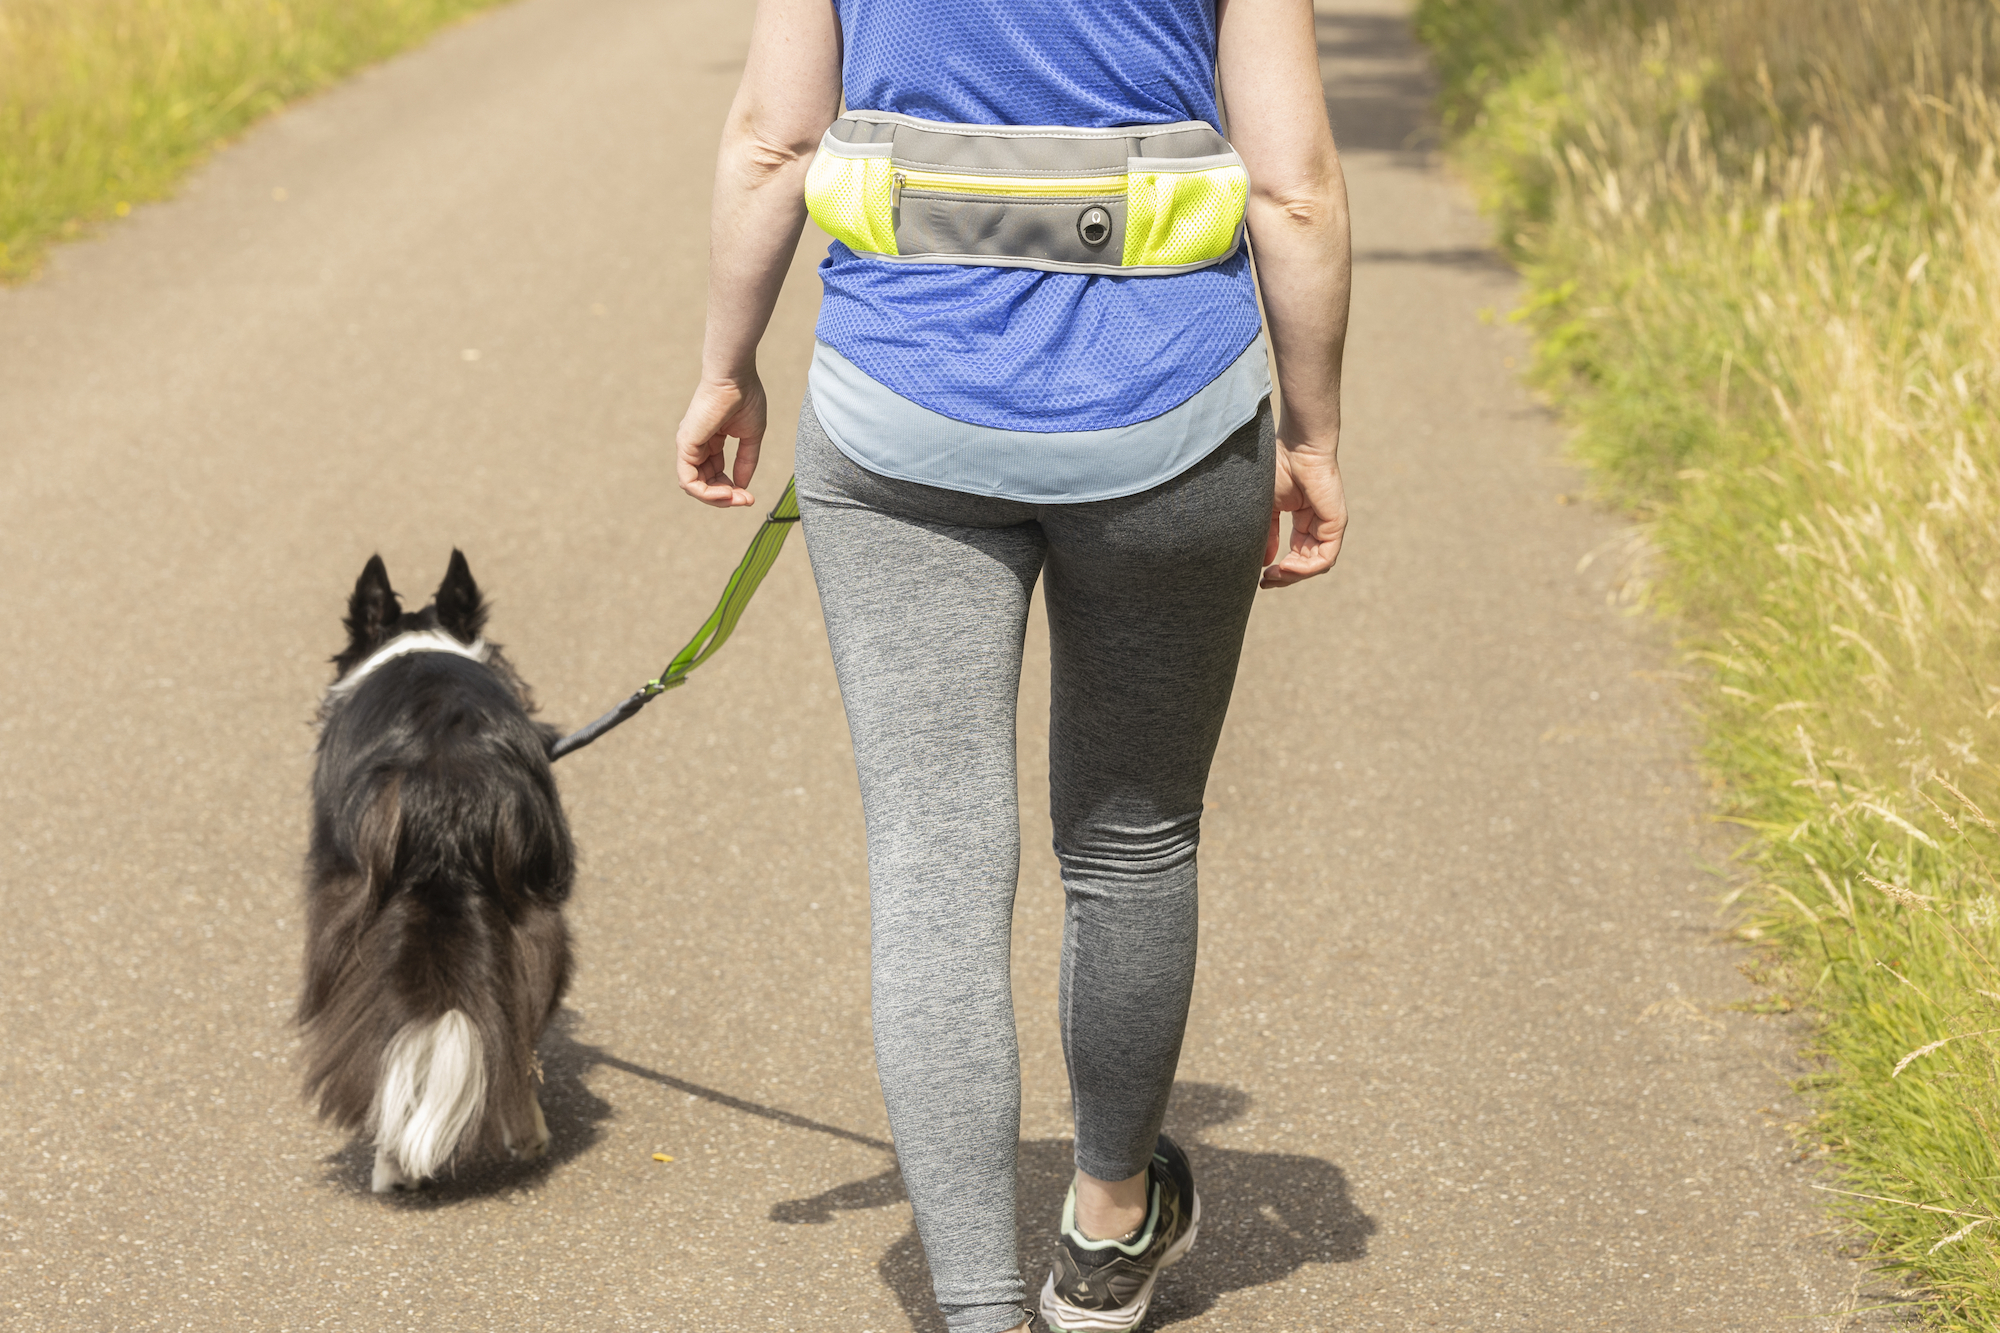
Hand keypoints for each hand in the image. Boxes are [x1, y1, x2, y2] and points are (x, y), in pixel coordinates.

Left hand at [676, 373, 766, 506]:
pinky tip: (727, 491)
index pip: (716, 474)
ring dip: (716, 499)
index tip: (750, 496)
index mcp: (710, 441)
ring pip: (694, 487)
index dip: (732, 489)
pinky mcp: (685, 445)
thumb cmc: (745, 397)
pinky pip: (688, 481)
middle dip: (725, 497)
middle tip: (745, 501)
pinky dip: (706, 493)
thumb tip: (743, 486)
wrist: (735, 377)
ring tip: (737, 498)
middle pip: (704, 483)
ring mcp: (688, 446)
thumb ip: (746, 461)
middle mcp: (696, 445)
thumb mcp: (751, 436)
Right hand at [1262, 433, 1346, 587]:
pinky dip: (1305, 568)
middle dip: (1285, 577)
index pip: (1296, 555)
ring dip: (1294, 575)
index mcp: (1304, 521)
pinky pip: (1325, 558)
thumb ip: (1268, 535)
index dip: (1279, 570)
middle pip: (1306, 564)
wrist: (1296, 447)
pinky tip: (1285, 566)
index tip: (1260, 576)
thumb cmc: (1279, 468)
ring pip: (1316, 565)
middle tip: (1265, 581)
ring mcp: (1329, 525)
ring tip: (1273, 575)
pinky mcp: (1336, 524)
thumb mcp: (1268, 509)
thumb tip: (1263, 563)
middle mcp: (1318, 525)